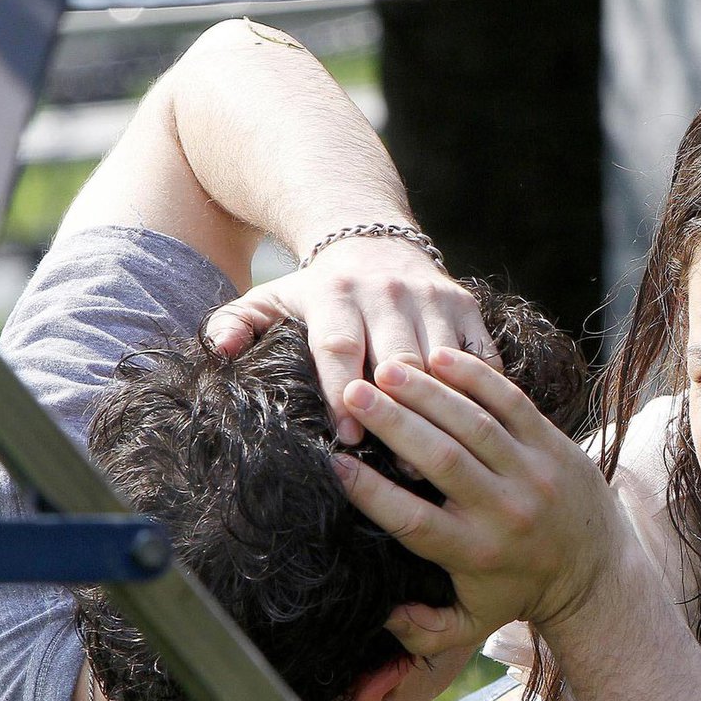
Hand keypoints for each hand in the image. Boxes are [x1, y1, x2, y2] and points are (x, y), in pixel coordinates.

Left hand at [203, 237, 500, 443]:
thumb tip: (220, 350)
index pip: (339, 346)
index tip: (347, 436)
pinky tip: (471, 430)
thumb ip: (238, 323)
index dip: (342, 392)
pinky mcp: (466, 308)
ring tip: (437, 456)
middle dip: (398, 410)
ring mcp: (433, 299)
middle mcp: (387, 292)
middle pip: (398, 359)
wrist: (372, 237)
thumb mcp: (272, 298)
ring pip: (442, 363)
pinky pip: (480, 358)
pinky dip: (479, 394)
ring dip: (441, 411)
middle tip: (398, 463)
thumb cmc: (319, 290)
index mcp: (336, 293)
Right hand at [333, 347, 624, 651]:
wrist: (596, 572)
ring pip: (474, 423)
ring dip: (428, 393)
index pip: (413, 520)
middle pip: (441, 460)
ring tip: (386, 370)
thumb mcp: (471, 624)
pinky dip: (476, 377)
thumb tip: (382, 614)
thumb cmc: (517, 591)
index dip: (371, 492)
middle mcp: (504, 511)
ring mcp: (533, 473)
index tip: (334, 463)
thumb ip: (422, 630)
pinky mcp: (554, 444)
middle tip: (352, 395)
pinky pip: (511, 402)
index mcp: (474, 552)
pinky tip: (437, 356)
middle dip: (393, 424)